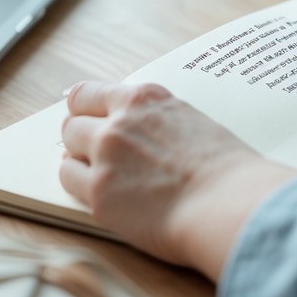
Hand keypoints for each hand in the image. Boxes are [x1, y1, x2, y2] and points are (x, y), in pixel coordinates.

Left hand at [59, 82, 296, 278]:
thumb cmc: (225, 169)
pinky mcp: (98, 194)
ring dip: (79, 160)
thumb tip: (140, 133)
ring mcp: (105, 157)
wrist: (229, 204)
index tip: (83, 118)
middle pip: (72, 122)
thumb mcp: (191, 123)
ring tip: (97, 174)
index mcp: (145, 99)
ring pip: (67, 150)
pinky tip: (101, 194)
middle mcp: (119, 122)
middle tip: (90, 152)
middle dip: (79, 137)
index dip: (83, 109)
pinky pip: (69, 181)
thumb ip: (156, 121)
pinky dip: (80, 187)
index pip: (89, 93)